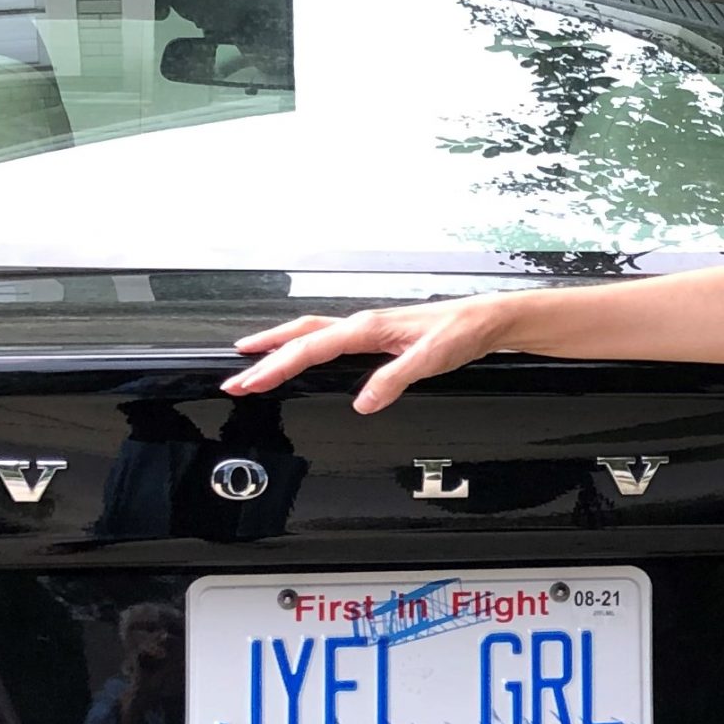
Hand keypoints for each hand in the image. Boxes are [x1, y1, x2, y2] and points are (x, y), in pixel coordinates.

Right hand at [222, 298, 511, 413]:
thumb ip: (394, 380)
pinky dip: (305, 346)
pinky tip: (302, 356)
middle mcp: (363, 325)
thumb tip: (363, 402)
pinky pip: (328, 339)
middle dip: (264, 355)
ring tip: (253, 358)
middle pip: (300, 336)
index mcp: (368, 328)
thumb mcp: (430, 360)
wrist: (486, 320)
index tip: (250, 381)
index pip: (310, 349)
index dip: (276, 366)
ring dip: (280, 346)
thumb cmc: (461, 333)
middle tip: (237, 376)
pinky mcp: (376, 336)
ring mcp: (368, 329)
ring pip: (311, 333)